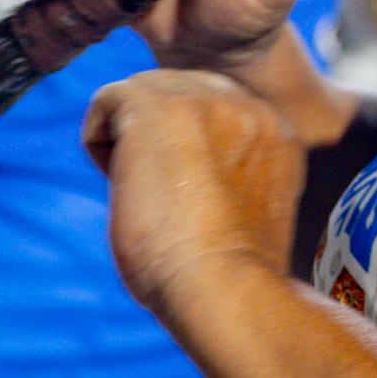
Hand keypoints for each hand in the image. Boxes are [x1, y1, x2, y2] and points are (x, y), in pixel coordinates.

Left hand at [81, 67, 308, 318]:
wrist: (225, 288)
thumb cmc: (230, 276)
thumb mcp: (248, 210)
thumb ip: (232, 173)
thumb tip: (184, 171)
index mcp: (277, 132)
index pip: (217, 111)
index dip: (189, 148)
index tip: (184, 196)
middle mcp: (248, 105)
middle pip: (180, 90)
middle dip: (158, 134)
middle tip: (158, 193)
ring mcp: (205, 99)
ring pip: (143, 91)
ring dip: (130, 137)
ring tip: (141, 189)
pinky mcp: (157, 106)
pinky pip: (108, 100)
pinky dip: (99, 140)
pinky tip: (120, 182)